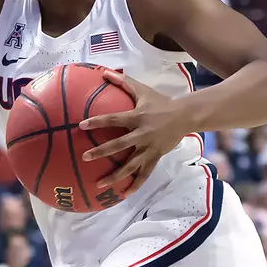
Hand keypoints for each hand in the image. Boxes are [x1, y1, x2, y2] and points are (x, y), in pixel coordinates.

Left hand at [79, 71, 194, 190]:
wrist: (185, 116)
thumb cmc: (160, 102)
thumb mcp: (142, 90)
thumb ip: (123, 82)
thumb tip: (104, 71)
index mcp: (137, 117)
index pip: (113, 119)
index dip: (97, 122)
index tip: (81, 126)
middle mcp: (142, 134)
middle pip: (119, 145)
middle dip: (101, 152)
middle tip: (85, 157)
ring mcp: (149, 148)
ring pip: (131, 165)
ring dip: (115, 176)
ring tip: (99, 184)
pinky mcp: (155, 157)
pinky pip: (144, 174)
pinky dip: (134, 185)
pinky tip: (123, 195)